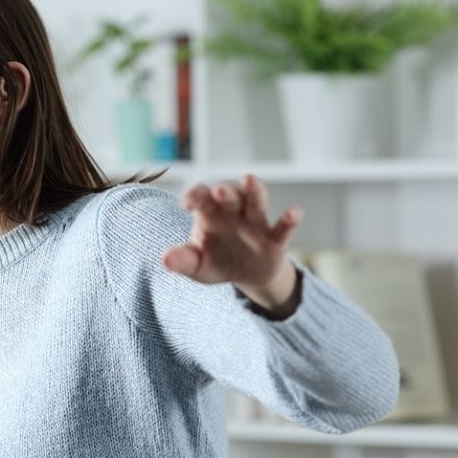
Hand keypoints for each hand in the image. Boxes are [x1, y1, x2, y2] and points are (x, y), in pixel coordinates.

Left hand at [162, 175, 302, 304]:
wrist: (247, 276)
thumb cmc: (217, 262)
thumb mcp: (197, 265)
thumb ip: (183, 260)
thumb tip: (164, 260)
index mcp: (209, 213)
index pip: (200, 196)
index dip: (194, 196)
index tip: (187, 204)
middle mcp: (233, 212)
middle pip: (230, 194)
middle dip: (225, 192)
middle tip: (220, 191)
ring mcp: (255, 223)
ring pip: (256, 201)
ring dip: (254, 191)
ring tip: (251, 180)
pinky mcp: (275, 240)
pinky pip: (283, 228)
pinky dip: (289, 220)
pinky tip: (294, 212)